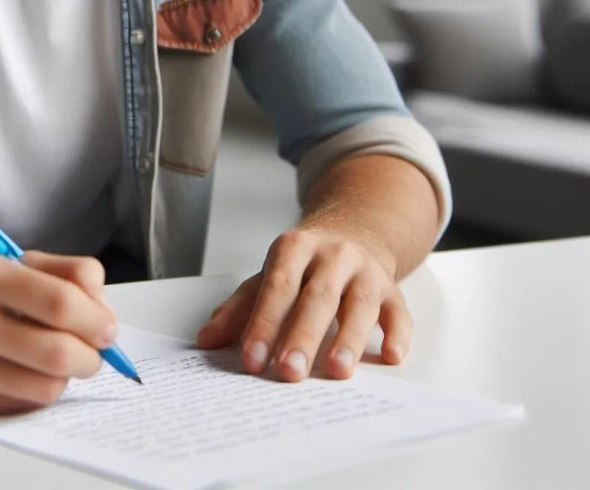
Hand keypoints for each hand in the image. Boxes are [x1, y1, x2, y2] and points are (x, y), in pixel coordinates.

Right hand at [0, 251, 117, 417]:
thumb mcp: (9, 260)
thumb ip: (64, 272)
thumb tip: (102, 305)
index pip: (60, 301)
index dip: (96, 318)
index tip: (107, 326)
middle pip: (56, 351)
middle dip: (91, 356)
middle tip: (95, 350)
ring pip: (45, 387)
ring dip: (66, 376)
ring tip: (59, 358)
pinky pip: (21, 405)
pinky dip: (36, 390)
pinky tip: (25, 371)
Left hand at [195, 226, 408, 380]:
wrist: (353, 232)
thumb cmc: (305, 264)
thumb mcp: (270, 275)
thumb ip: (239, 307)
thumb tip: (206, 340)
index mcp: (294, 248)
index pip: (277, 286)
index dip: (263, 323)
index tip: (251, 359)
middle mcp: (332, 255)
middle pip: (317, 296)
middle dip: (302, 335)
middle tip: (289, 372)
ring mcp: (365, 271)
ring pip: (359, 304)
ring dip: (349, 338)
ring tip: (336, 371)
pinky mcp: (392, 289)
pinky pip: (399, 311)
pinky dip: (398, 333)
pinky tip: (392, 356)